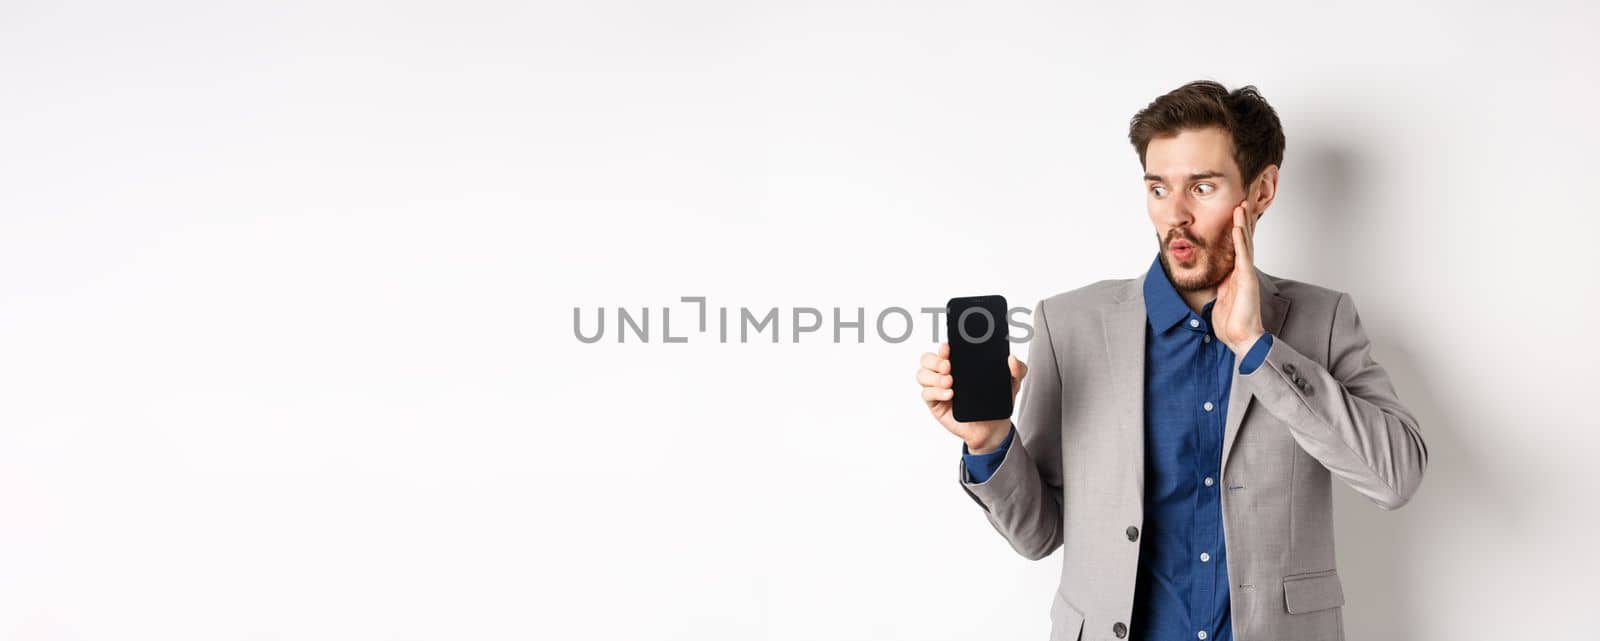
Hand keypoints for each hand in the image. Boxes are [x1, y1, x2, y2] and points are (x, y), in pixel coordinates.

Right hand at [917, 342, 1026, 453]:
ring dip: (934, 376)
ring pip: (922, 375)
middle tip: (949, 366)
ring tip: (951, 382)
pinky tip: (949, 394)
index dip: (942, 347)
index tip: (948, 347)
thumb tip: (1012, 359)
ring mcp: (939, 389)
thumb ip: (1018, 369)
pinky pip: (926, 394)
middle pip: (927, 359)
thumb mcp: (1013, 383)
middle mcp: (945, 373)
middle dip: (935, 360)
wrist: (994, 428)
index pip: (943, 350)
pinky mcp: (936, 404)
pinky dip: (936, 392)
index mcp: (960, 364)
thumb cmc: (997, 402)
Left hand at [1214, 200, 1265, 355]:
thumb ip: (1219, 283)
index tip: (1234, 212)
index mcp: (1236, 274)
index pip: (1238, 246)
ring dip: (1243, 224)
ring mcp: (1246, 274)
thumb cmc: (1231, 321)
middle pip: (1245, 240)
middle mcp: (1243, 271)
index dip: (1237, 229)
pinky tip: (1239, 227)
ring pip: (1246, 243)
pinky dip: (1241, 241)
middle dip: (1243, 220)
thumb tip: (1212, 276)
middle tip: (1242, 200)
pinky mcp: (1247, 280)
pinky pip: (1243, 256)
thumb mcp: (1220, 297)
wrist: (1240, 338)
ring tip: (1241, 206)